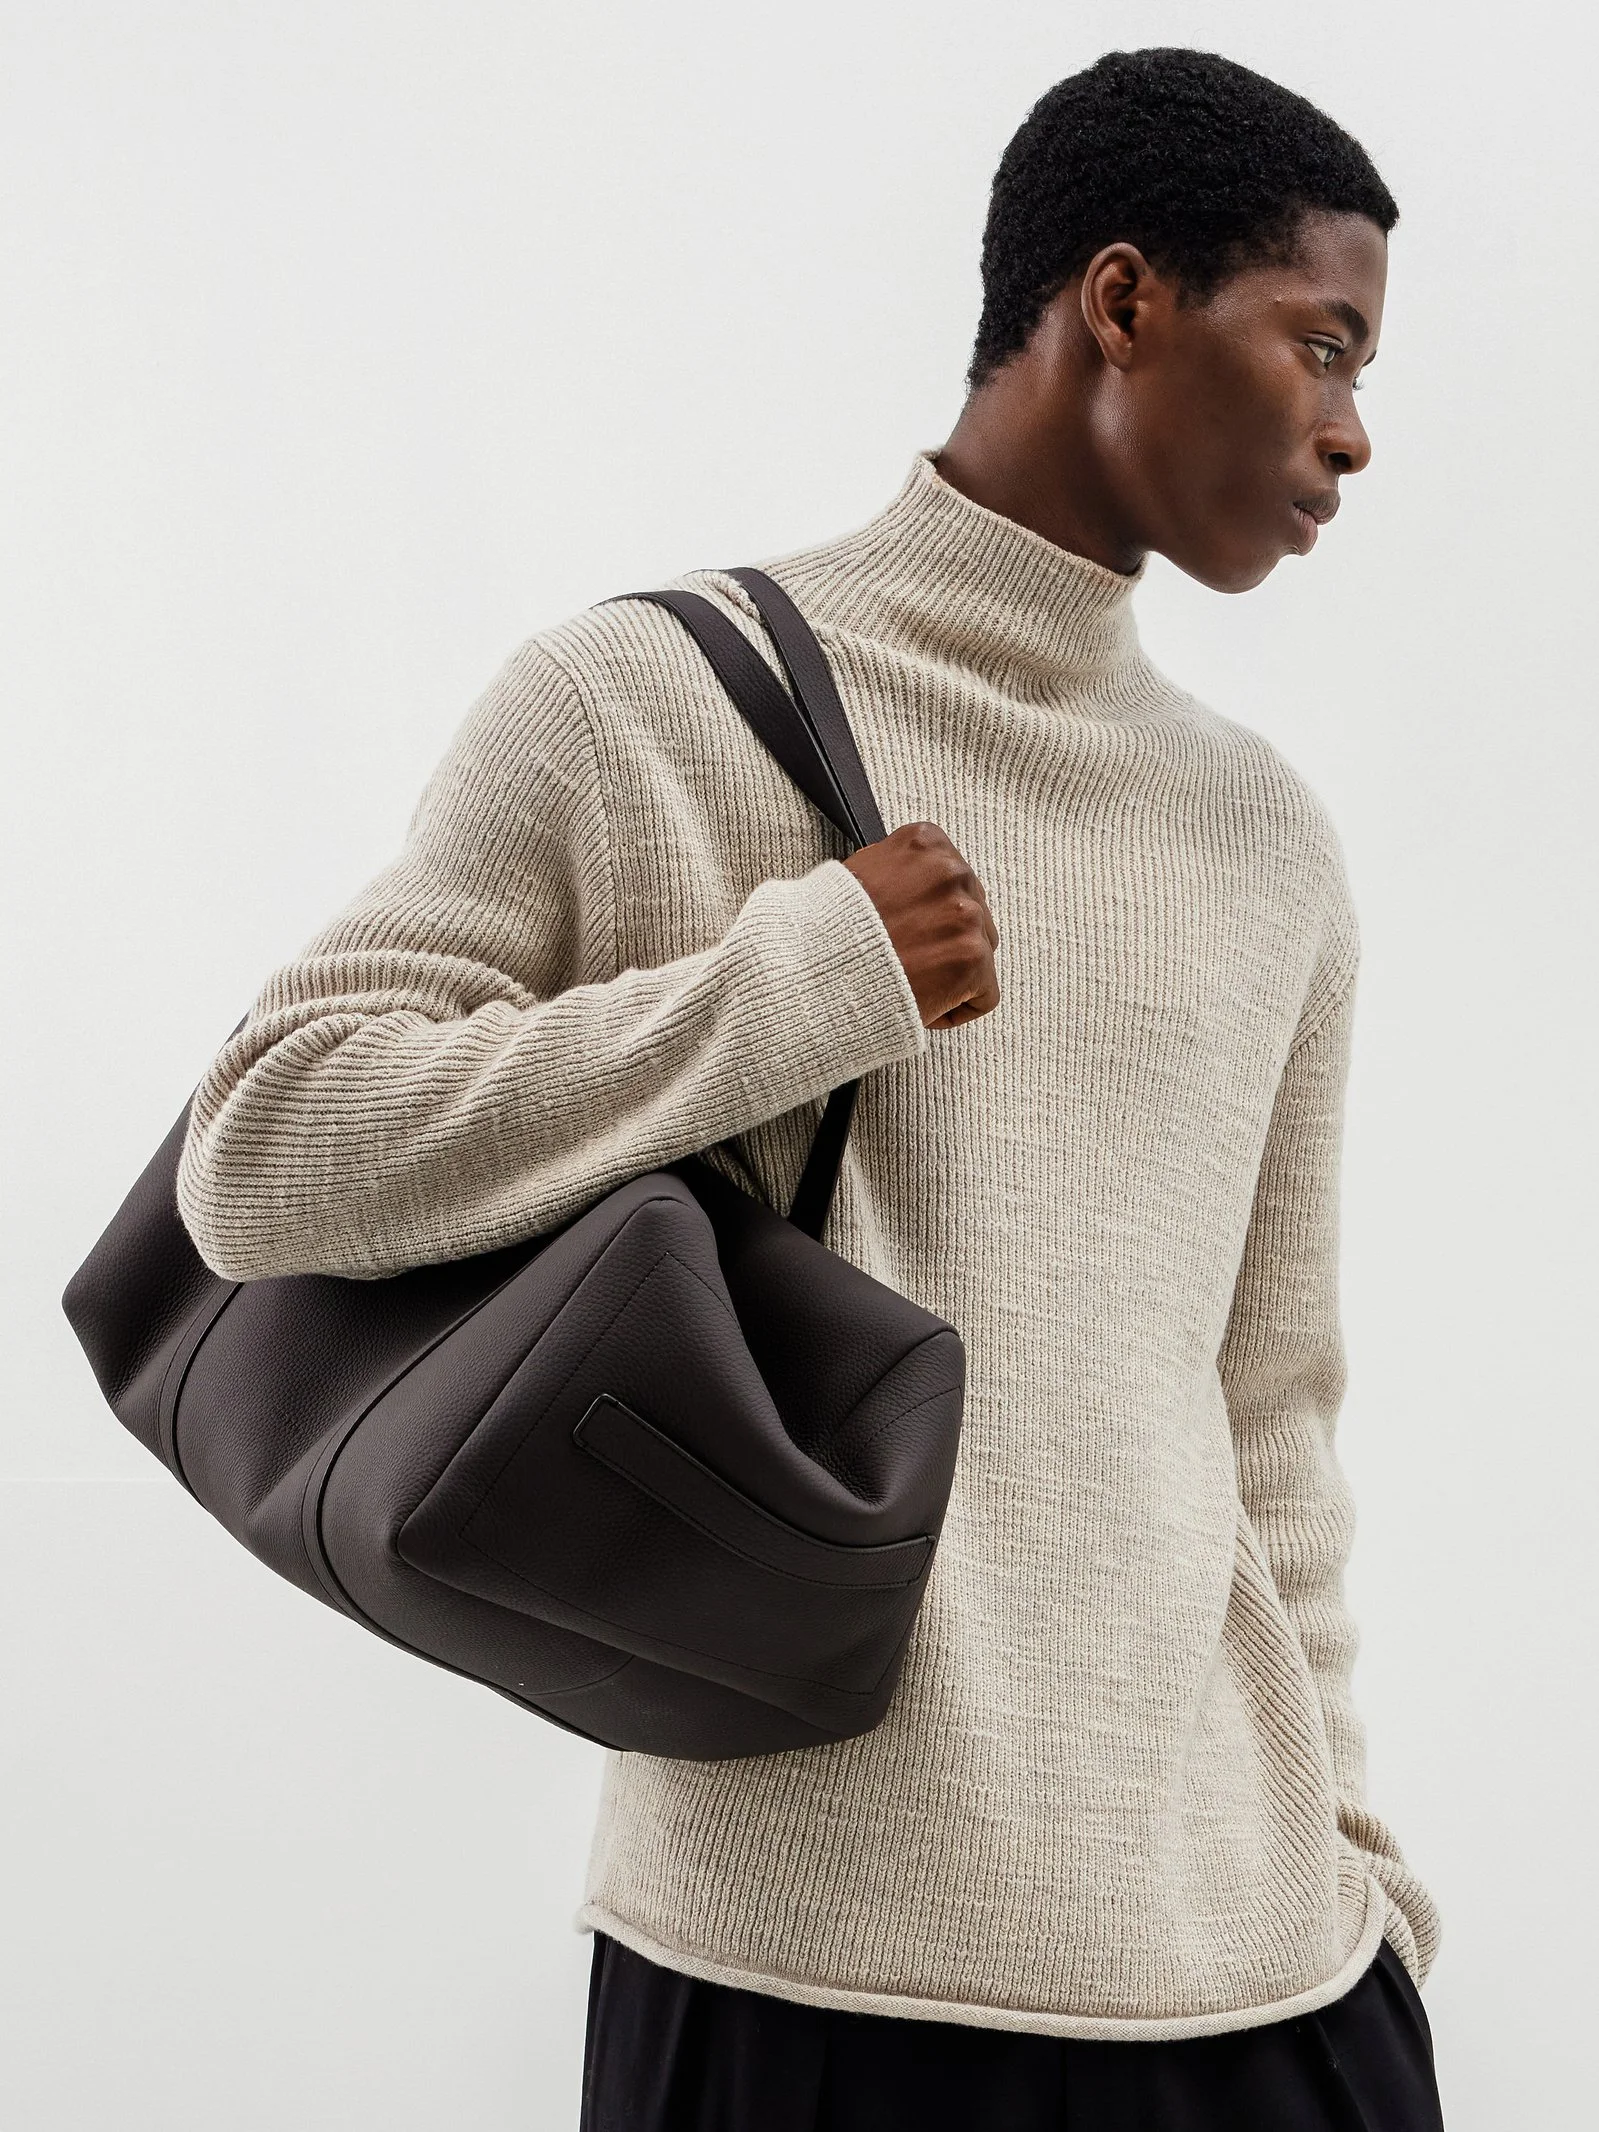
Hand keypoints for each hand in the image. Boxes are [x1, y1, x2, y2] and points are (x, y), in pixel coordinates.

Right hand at [843, 822, 999, 1029]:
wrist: (812, 971)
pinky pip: (984, 996)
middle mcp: (952, 871)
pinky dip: (953, 1010)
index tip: (905, 931)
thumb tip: (915, 887)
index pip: (953, 880)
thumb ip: (899, 873)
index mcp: (925, 843)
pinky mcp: (972, 958)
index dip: (929, 914)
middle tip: (906, 961)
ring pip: (981, 953)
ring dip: (950, 973)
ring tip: (907, 980)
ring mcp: (966, 914)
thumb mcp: (859, 873)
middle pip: (973, 913)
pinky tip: (919, 1002)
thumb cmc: (827, 932)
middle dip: (945, 941)